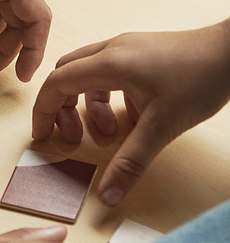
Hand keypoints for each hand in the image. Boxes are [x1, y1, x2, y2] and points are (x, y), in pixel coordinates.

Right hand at [32, 21, 229, 205]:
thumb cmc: (200, 78)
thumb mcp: (162, 127)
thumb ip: (131, 162)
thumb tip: (106, 195)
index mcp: (108, 63)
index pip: (57, 83)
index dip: (44, 111)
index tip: (42, 135)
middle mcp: (112, 50)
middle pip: (67, 74)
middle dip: (62, 107)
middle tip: (71, 136)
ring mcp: (128, 47)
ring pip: (89, 72)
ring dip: (88, 103)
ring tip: (109, 132)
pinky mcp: (143, 51)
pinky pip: (111, 71)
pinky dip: (110, 95)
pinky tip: (133, 116)